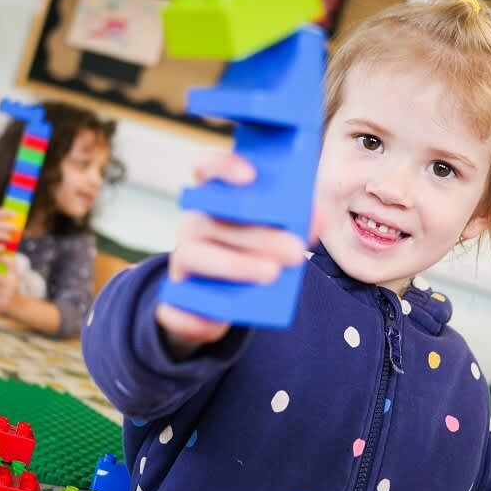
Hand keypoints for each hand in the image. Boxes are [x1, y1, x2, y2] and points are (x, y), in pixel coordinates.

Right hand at [156, 151, 315, 349]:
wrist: (216, 303)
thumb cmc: (250, 254)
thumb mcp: (273, 234)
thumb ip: (295, 221)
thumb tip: (318, 216)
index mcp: (215, 200)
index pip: (207, 169)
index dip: (224, 167)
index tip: (251, 176)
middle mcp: (193, 226)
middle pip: (215, 220)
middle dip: (259, 234)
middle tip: (296, 250)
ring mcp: (180, 262)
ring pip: (196, 257)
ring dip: (234, 265)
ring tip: (272, 275)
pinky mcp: (172, 301)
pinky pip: (175, 308)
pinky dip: (195, 316)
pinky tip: (217, 323)